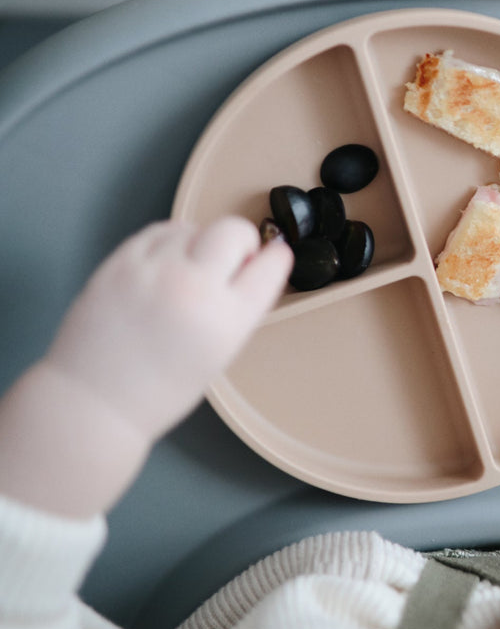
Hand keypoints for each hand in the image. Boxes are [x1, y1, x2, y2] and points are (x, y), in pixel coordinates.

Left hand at [45, 218, 292, 442]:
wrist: (95, 401)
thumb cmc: (161, 388)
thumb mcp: (221, 353)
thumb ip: (239, 308)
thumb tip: (250, 263)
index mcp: (227, 321)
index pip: (271, 266)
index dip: (275, 258)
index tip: (273, 257)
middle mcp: (194, 289)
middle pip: (235, 230)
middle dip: (241, 242)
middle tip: (230, 261)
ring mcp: (153, 272)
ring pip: (194, 227)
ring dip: (200, 243)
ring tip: (187, 270)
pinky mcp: (120, 263)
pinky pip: (159, 231)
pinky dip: (169, 242)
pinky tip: (165, 263)